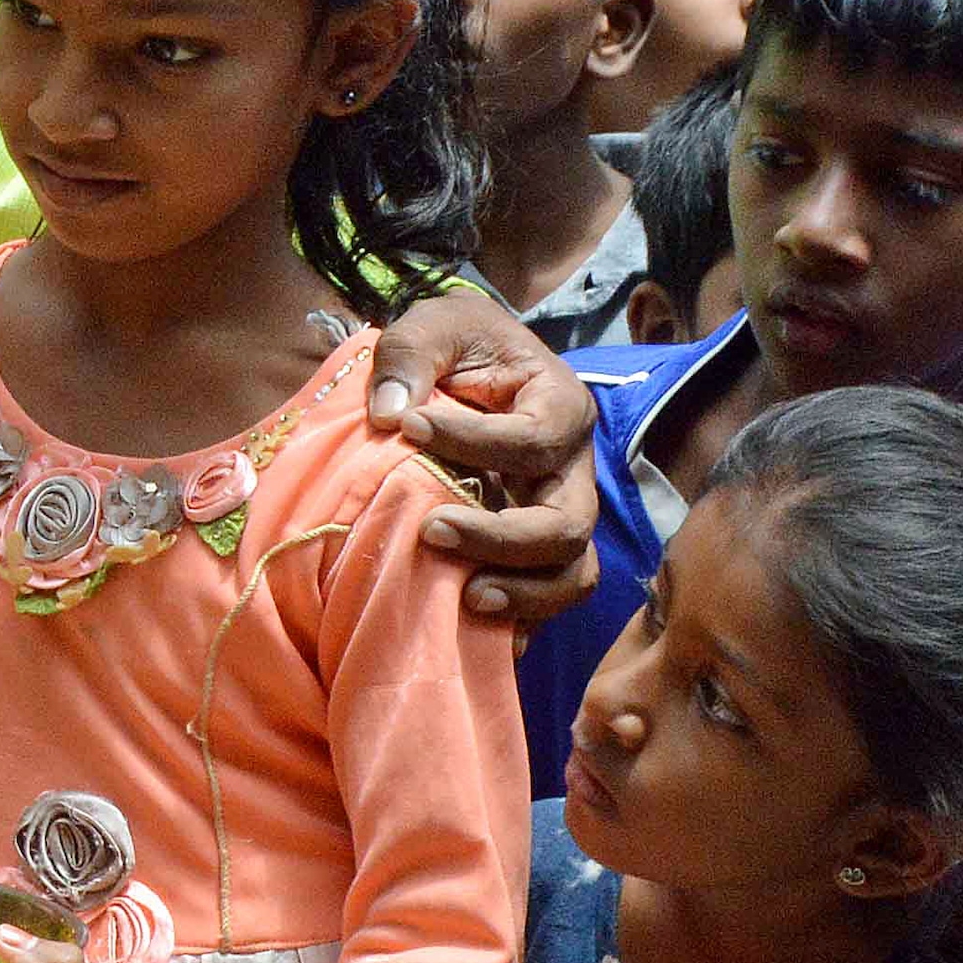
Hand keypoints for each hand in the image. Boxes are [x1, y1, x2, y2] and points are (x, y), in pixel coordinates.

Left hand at [368, 287, 604, 618]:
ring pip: (571, 573)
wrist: (465, 366)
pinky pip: (545, 600)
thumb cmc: (452, 343)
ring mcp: (558, 514)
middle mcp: (572, 468)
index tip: (409, 427)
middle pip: (568, 524)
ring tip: (466, 599)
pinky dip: (518, 623)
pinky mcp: (534, 551)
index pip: (534, 439)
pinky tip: (470, 635)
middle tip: (430, 531)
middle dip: (502, 538)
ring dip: (522, 594)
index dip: (475, 440)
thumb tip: (389, 414)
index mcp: (559, 405)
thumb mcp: (429, 327)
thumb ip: (409, 356)